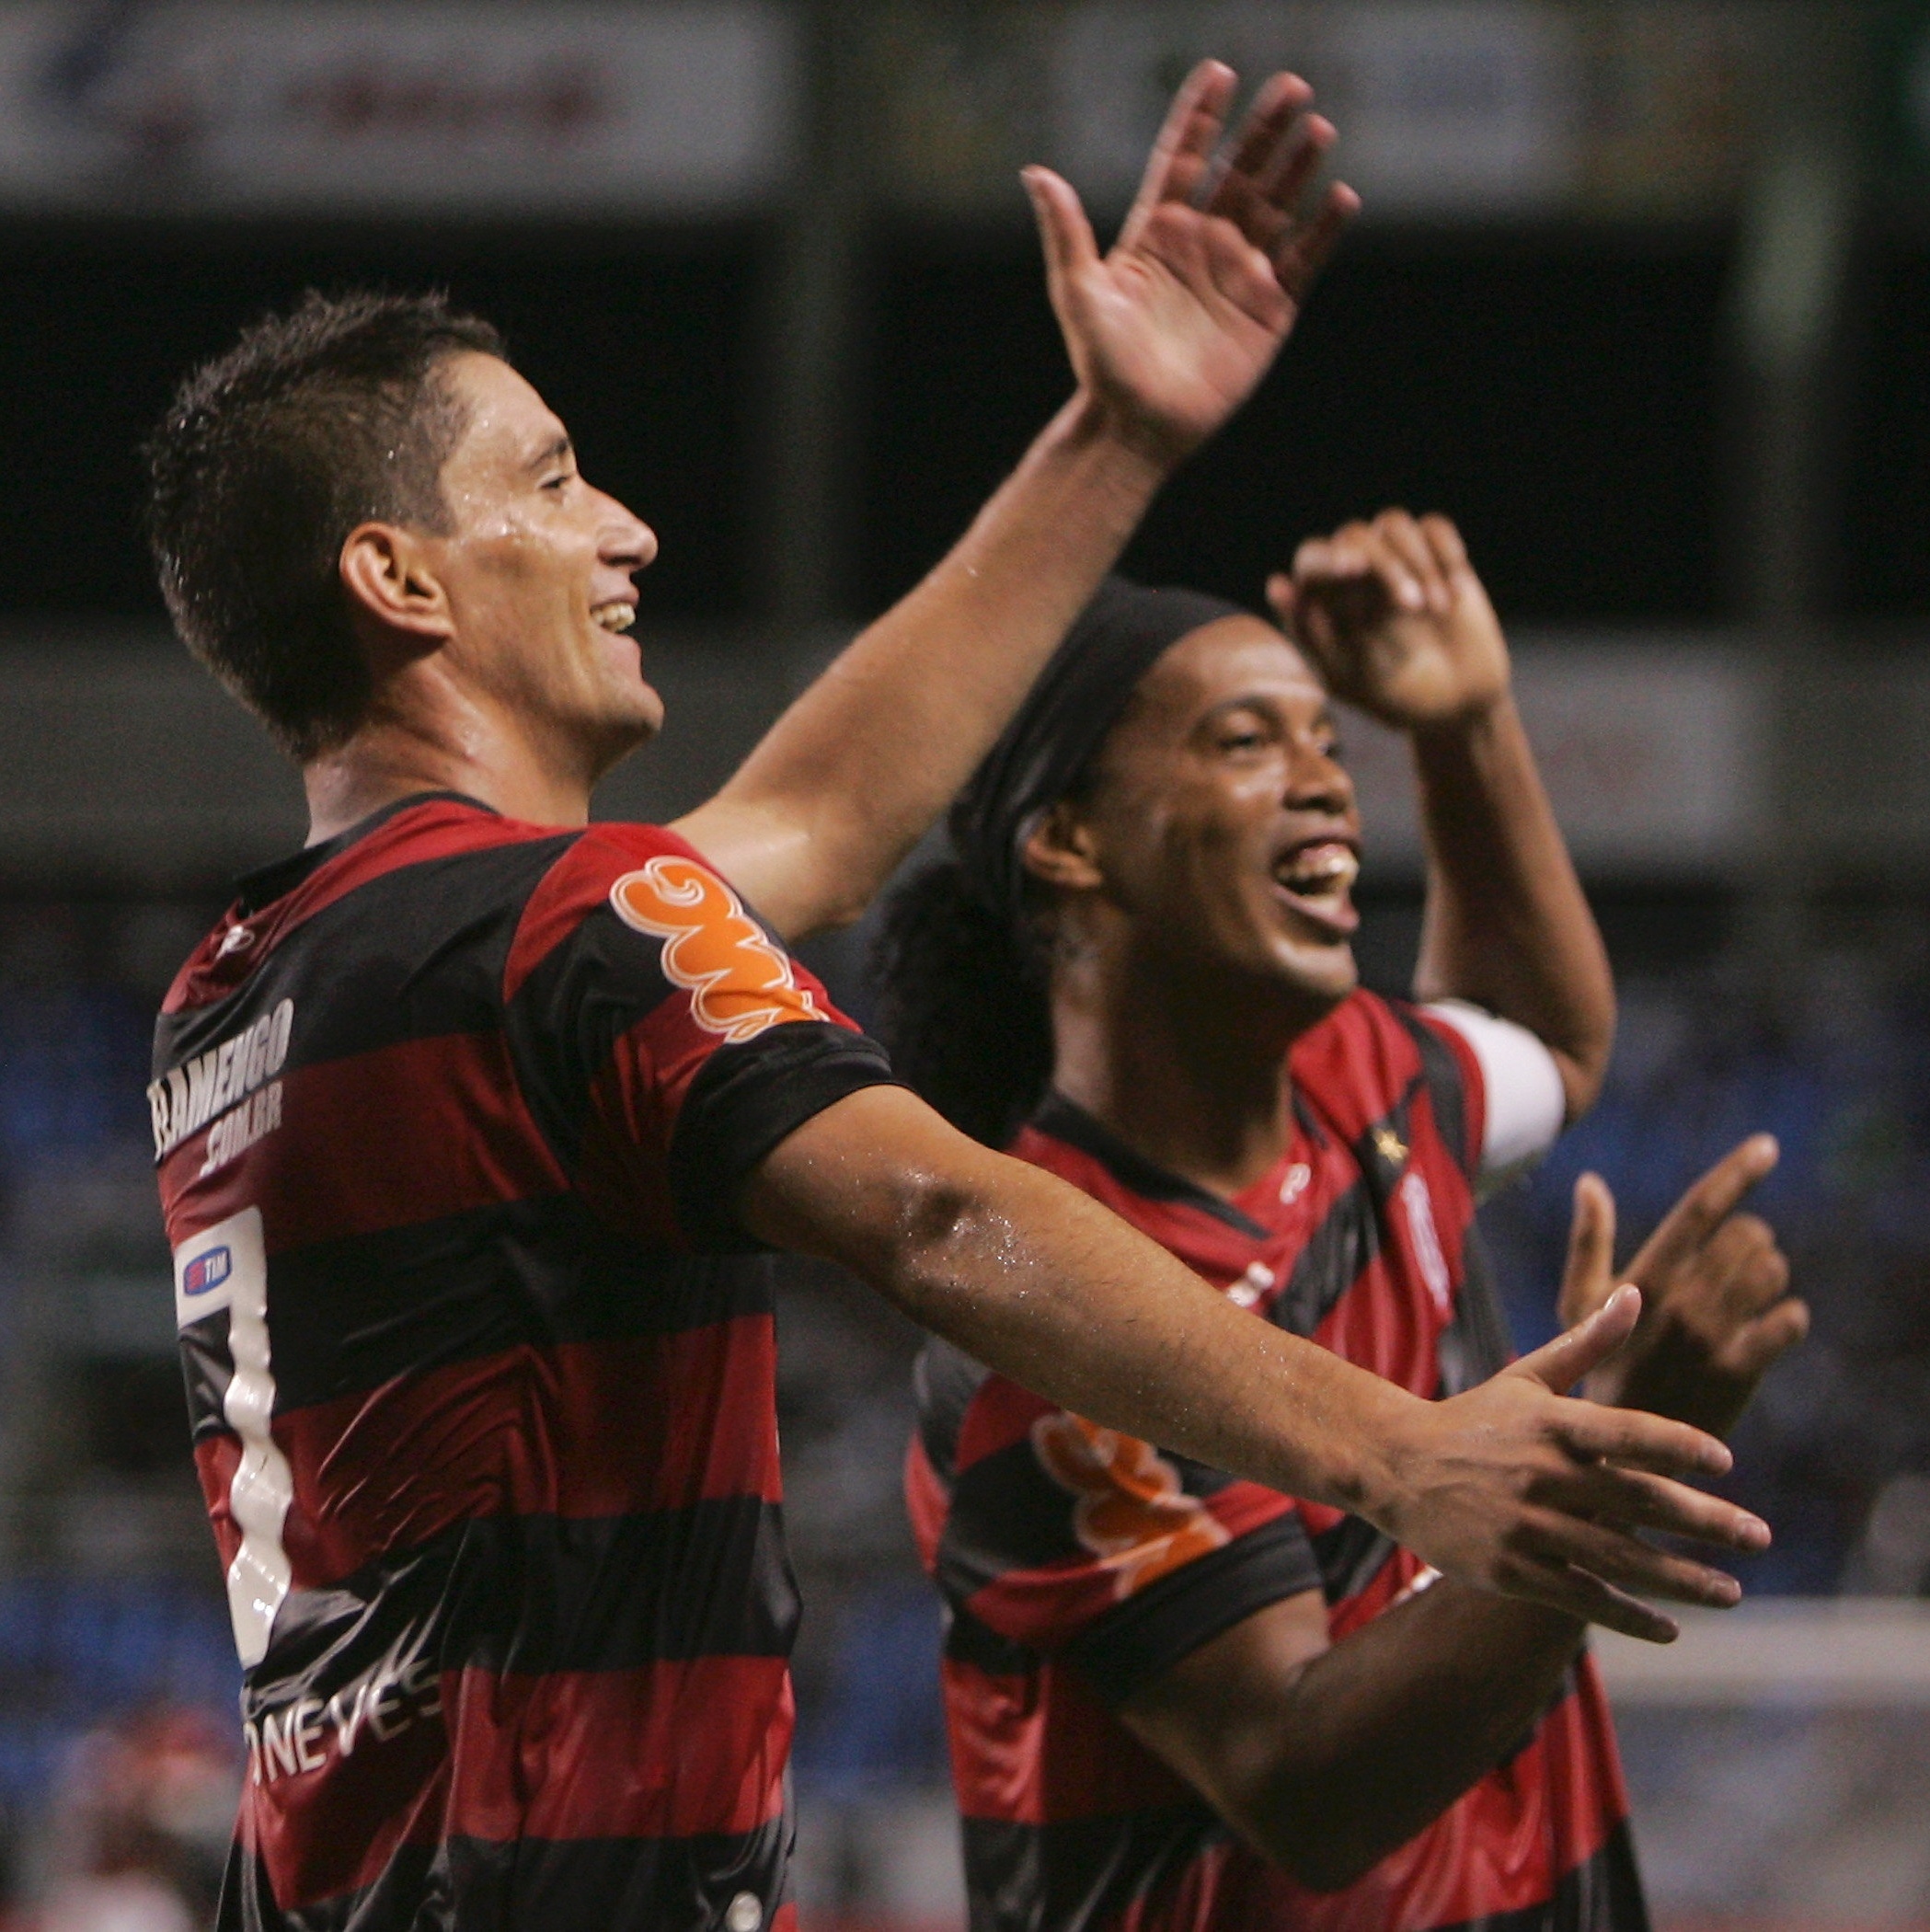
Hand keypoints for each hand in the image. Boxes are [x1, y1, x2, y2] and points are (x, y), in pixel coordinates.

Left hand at [1026, 61, 1356, 467]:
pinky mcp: (1268, 311)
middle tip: (1294, 86)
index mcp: (1157, 232)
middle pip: (1239, 173)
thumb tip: (1035, 173)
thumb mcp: (1078, 294)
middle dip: (1265, 130)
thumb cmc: (1102, 366)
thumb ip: (1066, 232)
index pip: (1183, 159)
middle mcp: (1202, 244)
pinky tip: (1340, 198)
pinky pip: (1303, 263)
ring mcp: (1238, 275)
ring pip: (1276, 208)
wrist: (1136, 428)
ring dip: (1298, 169)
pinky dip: (1322, 232)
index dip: (1201, 117)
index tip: (1220, 72)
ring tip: (1319, 129)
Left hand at [1269, 510, 1509, 730]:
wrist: (1457, 705)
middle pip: (1354, 536)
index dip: (1326, 559)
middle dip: (1385, 566)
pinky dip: (1447, 552)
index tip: (1353, 569)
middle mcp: (1355, 575)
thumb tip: (1276, 585)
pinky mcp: (1437, 555)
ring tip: (1438, 610)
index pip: (1311, 561)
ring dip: (1417, 561)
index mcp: (1325, 601)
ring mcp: (1395, 559)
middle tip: (1412, 606)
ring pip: (1392, 523)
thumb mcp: (1353, 680)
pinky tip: (1457, 593)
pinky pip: (1434, 527)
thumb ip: (1315, 637)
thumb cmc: (1396, 698)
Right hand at [1381, 1285, 1770, 1642]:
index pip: (1628, 1432)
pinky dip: (1628, 1615)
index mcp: (1552, 1424)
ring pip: (1619, 1559)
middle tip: (1758, 1537)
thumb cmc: (1473, 1418)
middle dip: (1706, 1522)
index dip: (1679, 1446)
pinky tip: (1670, 1628)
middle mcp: (1542, 1476)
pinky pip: (1581, 1597)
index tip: (1725, 1461)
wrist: (1395, 1467)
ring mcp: (1526, 1527)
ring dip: (1682, 1579)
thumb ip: (1588, 1343)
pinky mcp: (1511, 1570)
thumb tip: (1636, 1293)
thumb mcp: (1527, 1376)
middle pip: (1639, 1501)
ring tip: (1731, 1592)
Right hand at [1558, 1138, 1808, 1437]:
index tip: (1768, 1145)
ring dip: (1768, 1275)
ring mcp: (1710, 1337)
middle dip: (1749, 1239)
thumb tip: (1589, 1182)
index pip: (1698, 1209)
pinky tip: (1771, 1325)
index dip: (1736, 1171)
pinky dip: (1788, 1317)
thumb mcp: (1576, 1304)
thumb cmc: (1595, 1369)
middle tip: (1734, 1261)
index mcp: (1641, 1278)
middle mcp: (1678, 1302)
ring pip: (1770, 1273)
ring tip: (1747, 1293)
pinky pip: (1786, 1323)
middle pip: (1746, 1235)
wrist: (1614, 1449)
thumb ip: (1590, 1240)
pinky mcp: (1738, 1372)